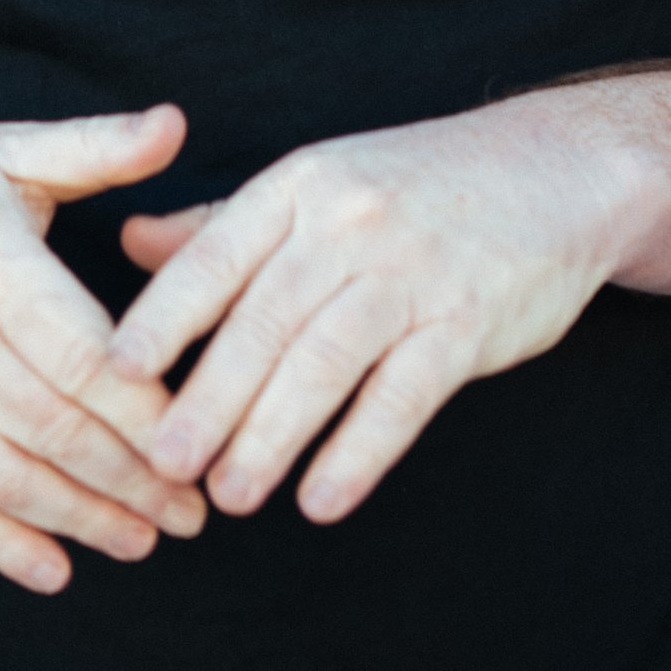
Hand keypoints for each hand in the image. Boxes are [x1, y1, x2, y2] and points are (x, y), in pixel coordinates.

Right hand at [0, 101, 206, 593]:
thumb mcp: (5, 148)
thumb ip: (97, 147)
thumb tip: (177, 125)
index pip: (87, 360)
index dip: (151, 414)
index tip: (205, 441)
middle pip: (59, 430)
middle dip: (137, 481)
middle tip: (197, 513)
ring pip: (9, 478)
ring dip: (85, 520)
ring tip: (147, 540)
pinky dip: (2, 544)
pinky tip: (56, 570)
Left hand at [108, 98, 662, 525]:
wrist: (553, 171)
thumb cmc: (416, 186)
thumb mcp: (317, 182)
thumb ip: (224, 224)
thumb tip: (131, 244)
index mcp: (302, 185)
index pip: (218, 253)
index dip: (166, 315)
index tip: (117, 373)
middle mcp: (351, 222)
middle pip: (266, 318)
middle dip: (210, 396)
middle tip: (164, 463)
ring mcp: (413, 270)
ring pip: (327, 360)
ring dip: (274, 434)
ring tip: (232, 494)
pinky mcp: (469, 320)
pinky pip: (404, 394)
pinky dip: (360, 450)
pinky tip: (322, 499)